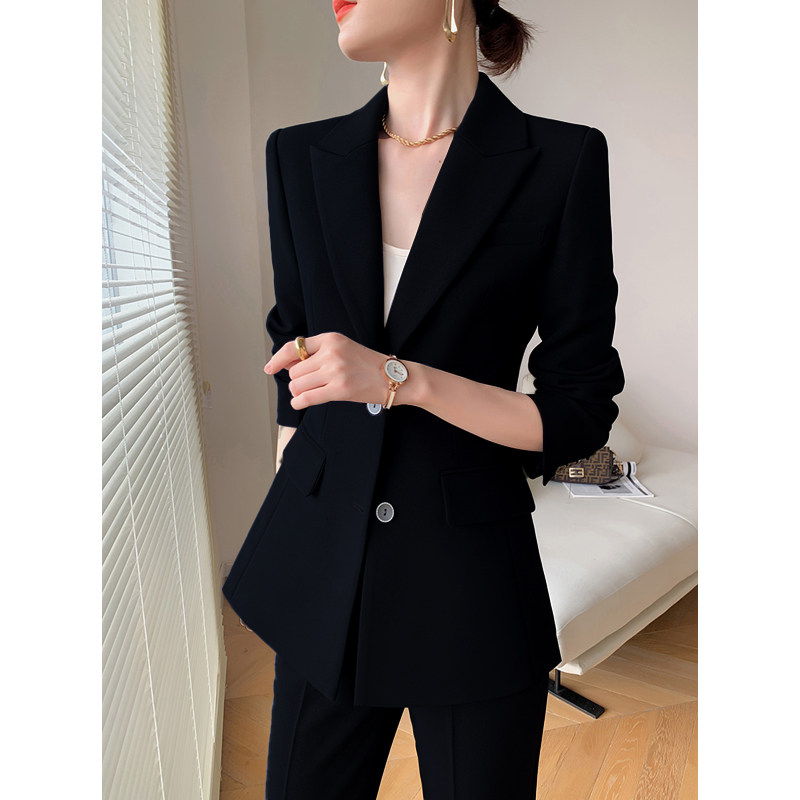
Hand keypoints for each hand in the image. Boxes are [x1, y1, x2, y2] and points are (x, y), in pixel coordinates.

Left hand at [264, 333, 389, 410]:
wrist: (392, 377)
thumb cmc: (366, 364)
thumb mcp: (341, 348)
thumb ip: (315, 354)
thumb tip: (285, 364)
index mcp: (330, 338)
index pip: (294, 347)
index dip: (277, 359)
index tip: (269, 368)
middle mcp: (331, 352)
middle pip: (294, 371)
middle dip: (296, 381)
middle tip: (308, 384)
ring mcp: (335, 371)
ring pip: (298, 385)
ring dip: (298, 392)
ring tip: (309, 393)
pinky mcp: (340, 390)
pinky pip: (307, 398)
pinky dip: (299, 402)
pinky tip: (300, 402)